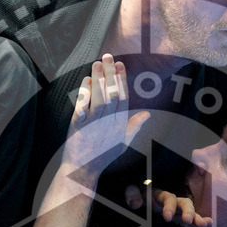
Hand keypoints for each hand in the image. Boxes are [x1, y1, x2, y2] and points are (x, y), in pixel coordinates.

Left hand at [62, 54, 149, 175]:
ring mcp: (93, 124)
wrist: (84, 170)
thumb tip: (148, 114)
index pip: (123, 97)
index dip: (122, 79)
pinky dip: (84, 94)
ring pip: (99, 99)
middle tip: (109, 56)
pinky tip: (85, 81)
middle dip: (111, 74)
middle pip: (112, 94)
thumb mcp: (124, 141)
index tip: (121, 64)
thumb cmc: (103, 156)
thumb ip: (135, 125)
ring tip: (97, 63)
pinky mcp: (78, 127)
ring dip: (98, 79)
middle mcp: (108, 123)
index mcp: (119, 124)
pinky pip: (82, 107)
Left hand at [123, 183, 211, 226]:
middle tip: (188, 220)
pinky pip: (190, 220)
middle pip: (184, 203)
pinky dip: (197, 222)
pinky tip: (207, 224)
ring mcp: (177, 210)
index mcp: (160, 194)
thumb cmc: (136, 193)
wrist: (139, 196)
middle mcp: (172, 201)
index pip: (168, 198)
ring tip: (204, 224)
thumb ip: (132, 193)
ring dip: (197, 218)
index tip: (167, 217)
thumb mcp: (132, 191)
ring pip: (190, 212)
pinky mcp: (178, 218)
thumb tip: (135, 203)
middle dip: (188, 211)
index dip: (169, 206)